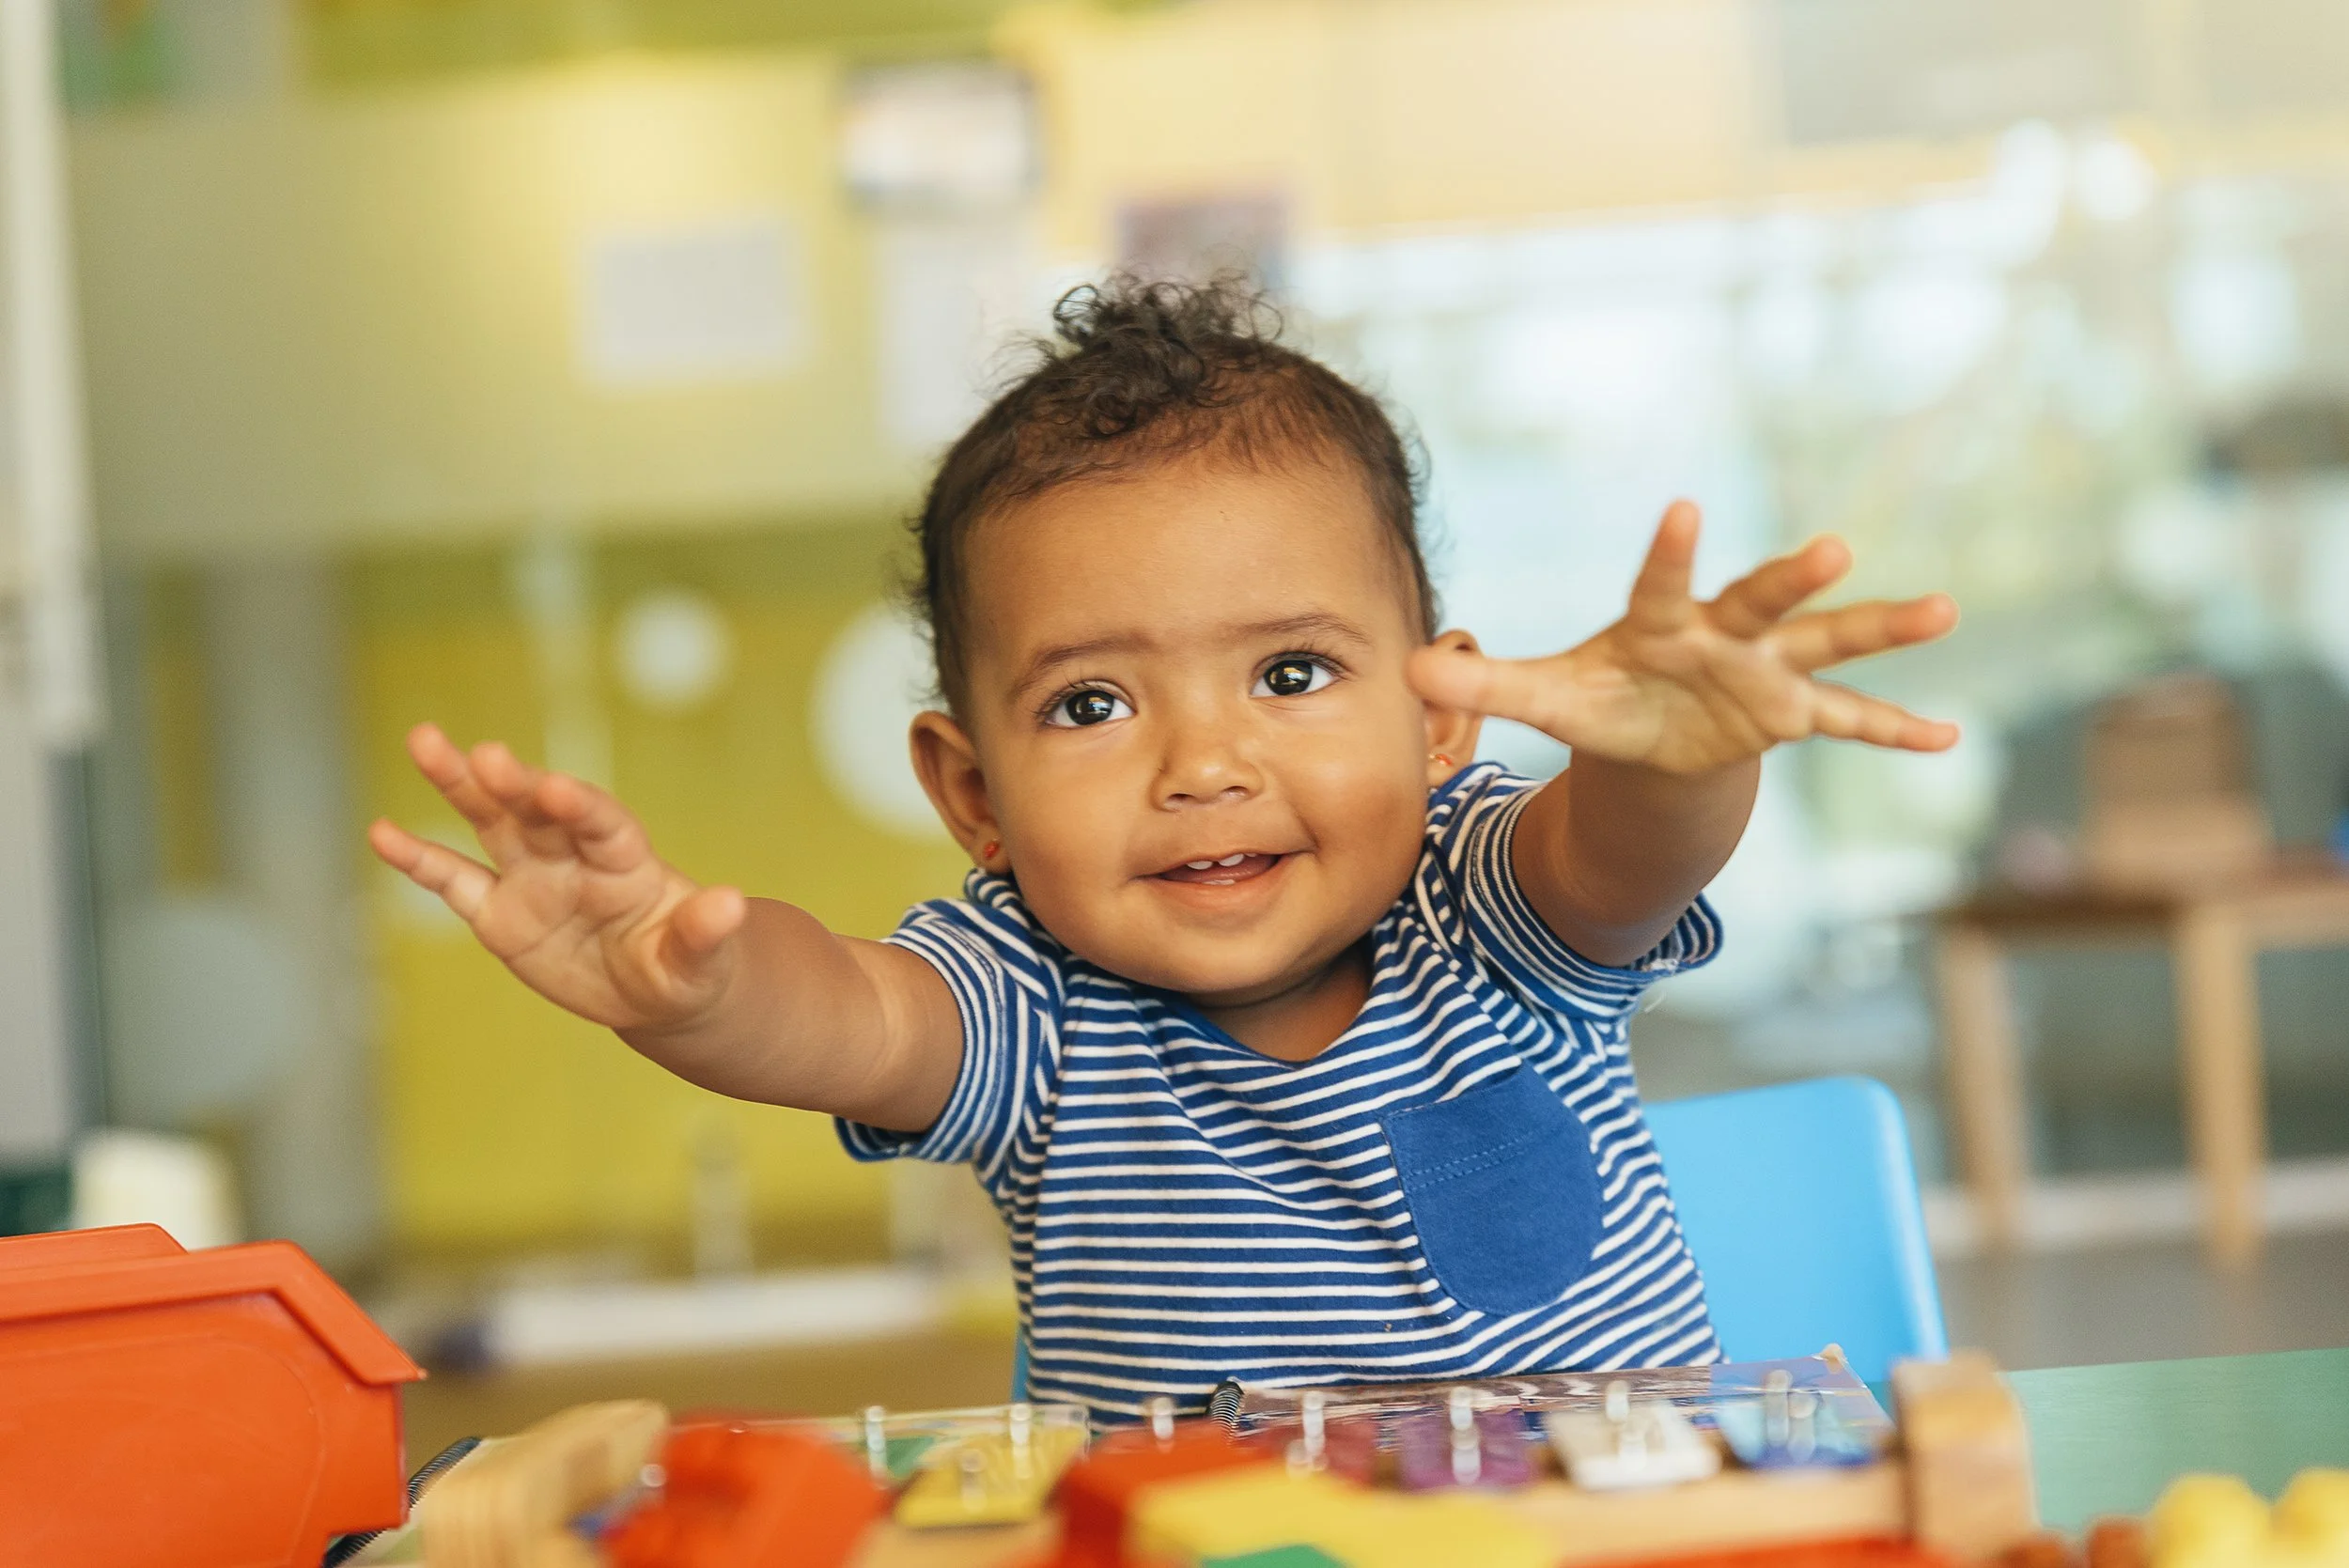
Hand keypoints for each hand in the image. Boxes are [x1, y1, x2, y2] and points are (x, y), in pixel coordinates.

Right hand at [367, 723, 747, 1032]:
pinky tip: (381, 832)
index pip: (602, 823)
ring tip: (425, 740)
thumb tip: (733, 904)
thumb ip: (707, 932)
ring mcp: (533, 879)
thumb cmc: (687, 965)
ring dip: (460, 784)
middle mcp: (574, 856)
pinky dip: (420, 860)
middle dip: (513, 783)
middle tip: (483, 754)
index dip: (581, 806)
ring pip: (491, 823)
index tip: (557, 790)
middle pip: (539, 810)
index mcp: (628, 860)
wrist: (655, 989)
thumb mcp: (703, 960)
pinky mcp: (499, 913)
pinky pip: (455, 882)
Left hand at [1408, 500, 1958, 774]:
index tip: (1685, 507)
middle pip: (1762, 600)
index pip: (1661, 583)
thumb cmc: (1601, 698)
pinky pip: (1848, 722)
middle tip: (1834, 547)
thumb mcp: (1544, 696)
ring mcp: (1766, 671)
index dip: (1672, 550)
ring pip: (1827, 644)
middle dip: (1794, 577)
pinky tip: (1948, 740)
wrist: (1649, 732)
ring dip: (1880, 629)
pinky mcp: (1790, 713)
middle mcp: (1723, 635)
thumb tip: (1401, 671)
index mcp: (1658, 624)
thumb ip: (1484, 684)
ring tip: (1941, 610)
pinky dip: (1893, 731)